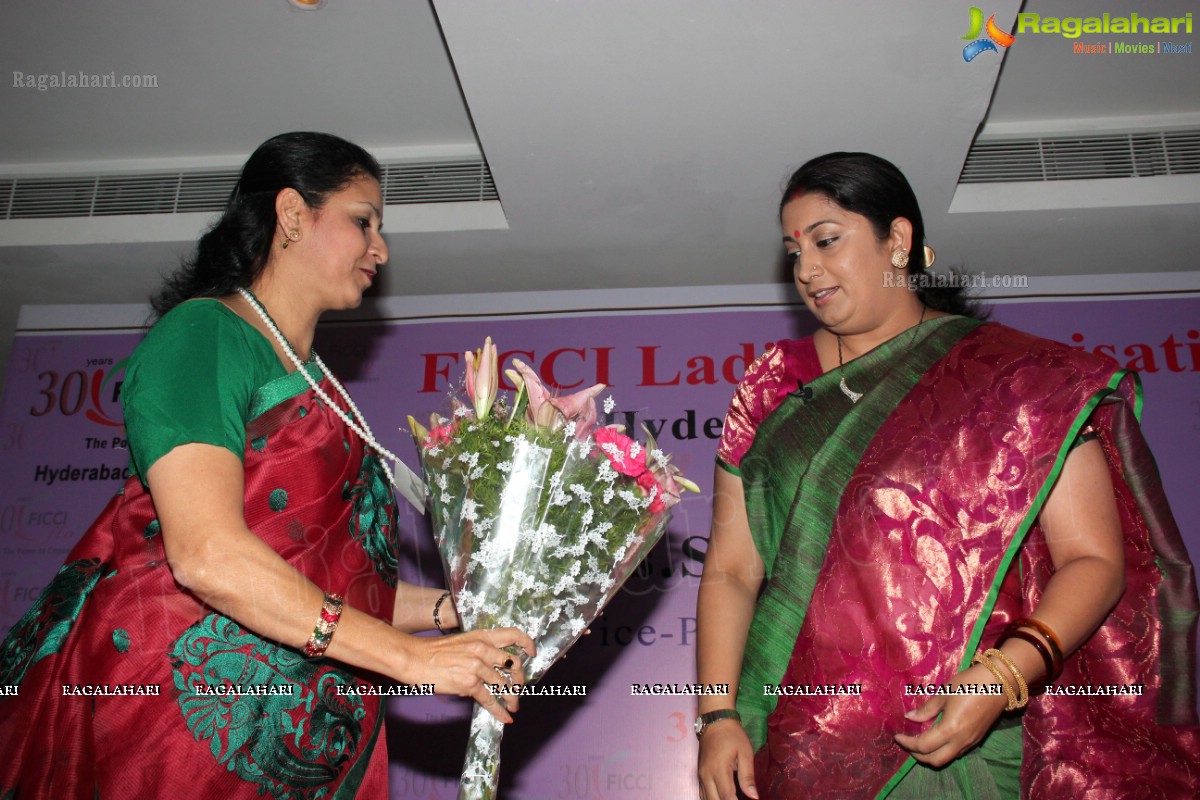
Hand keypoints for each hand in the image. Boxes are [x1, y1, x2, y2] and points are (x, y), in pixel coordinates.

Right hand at [405, 627, 535, 722]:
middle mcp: (483, 650)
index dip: (527, 643)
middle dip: (519, 679)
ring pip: (504, 685)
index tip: (532, 652)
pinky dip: (499, 711)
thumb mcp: (462, 642)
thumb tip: (494, 666)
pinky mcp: (469, 684)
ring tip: (514, 705)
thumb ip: (481, 650)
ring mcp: (477, 667)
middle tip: (518, 688)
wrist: (415, 658)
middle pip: (513, 664)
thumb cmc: (435, 651)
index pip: (513, 635)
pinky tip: (505, 717)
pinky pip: (490, 700)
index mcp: (482, 636)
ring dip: (512, 698)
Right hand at [697, 720, 758, 799]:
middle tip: (739, 798)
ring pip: (706, 799)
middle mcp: (706, 775)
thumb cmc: (733, 735)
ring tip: (732, 797)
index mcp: (719, 770)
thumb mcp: (745, 753)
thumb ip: (748, 776)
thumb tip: (754, 797)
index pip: (727, 797)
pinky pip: (702, 793)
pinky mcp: (699, 774)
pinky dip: (711, 798)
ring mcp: (701, 775)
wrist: (715, 721)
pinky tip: (721, 797)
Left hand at [893, 663, 1008, 767]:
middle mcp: (960, 741)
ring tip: (918, 742)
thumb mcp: (944, 694)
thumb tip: (910, 718)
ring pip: (946, 759)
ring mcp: (970, 743)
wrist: (999, 684)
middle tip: (906, 743)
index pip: (923, 745)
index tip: (897, 736)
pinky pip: (956, 753)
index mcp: (950, 730)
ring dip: (930, 755)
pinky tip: (936, 738)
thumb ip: (926, 709)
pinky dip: (942, 751)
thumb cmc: (969, 684)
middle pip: (935, 760)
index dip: (907, 743)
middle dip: (917, 755)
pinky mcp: (976, 740)